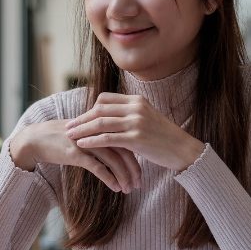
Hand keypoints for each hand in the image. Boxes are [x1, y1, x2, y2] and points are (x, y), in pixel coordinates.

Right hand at [9, 120, 141, 192]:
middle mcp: (96, 132)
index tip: (141, 171)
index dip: (136, 156)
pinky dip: (109, 178)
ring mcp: (86, 142)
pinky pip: (98, 167)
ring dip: (124, 176)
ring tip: (129, 189)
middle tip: (139, 183)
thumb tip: (117, 150)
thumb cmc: (60, 139)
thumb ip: (100, 139)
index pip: (125, 140)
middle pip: (123, 149)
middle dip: (133, 168)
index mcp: (100, 125)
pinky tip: (116, 188)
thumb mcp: (83, 135)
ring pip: (113, 160)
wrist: (36, 139)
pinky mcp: (76, 153)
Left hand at [64, 93, 204, 171]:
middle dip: (81, 119)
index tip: (79, 118)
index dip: (89, 109)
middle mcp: (136, 108)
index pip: (105, 99)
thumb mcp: (146, 118)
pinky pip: (108, 138)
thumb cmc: (162, 137)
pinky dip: (92, 141)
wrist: (182, 149)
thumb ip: (129, 114)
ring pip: (101, 123)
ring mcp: (136, 122)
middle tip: (68, 127)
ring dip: (82, 130)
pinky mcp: (136, 138)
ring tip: (70, 136)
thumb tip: (109, 116)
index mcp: (137, 100)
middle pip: (100, 109)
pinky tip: (82, 145)